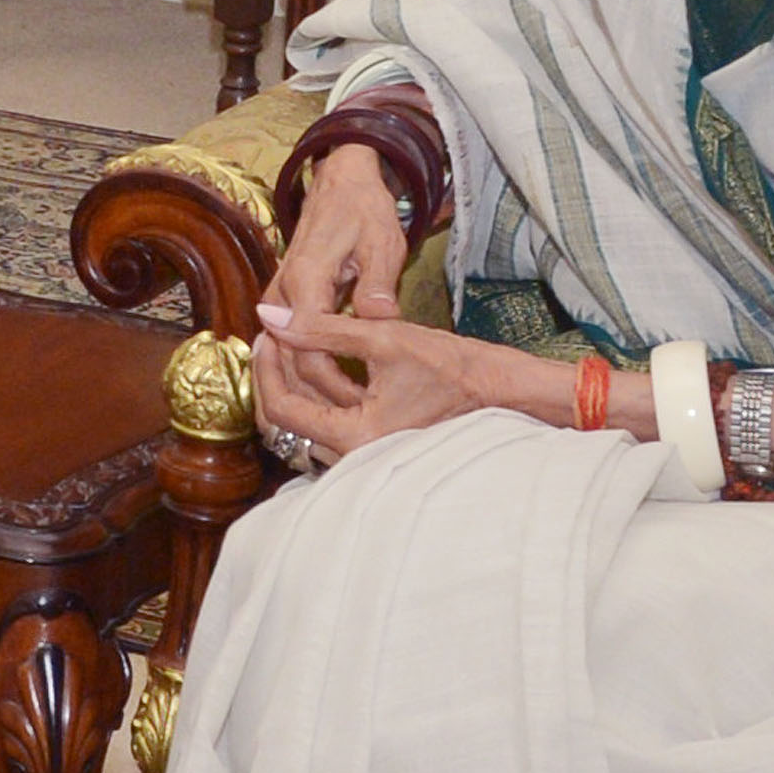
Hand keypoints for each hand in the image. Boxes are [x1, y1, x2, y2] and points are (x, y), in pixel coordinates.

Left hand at [251, 297, 569, 468]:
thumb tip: (269, 315)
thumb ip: (322, 328)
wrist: (506, 392)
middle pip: (289, 420)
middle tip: (275, 332)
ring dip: (295, 381)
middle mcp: (355, 458)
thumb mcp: (384, 338)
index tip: (267, 331)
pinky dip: (318, 392)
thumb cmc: (456, 367)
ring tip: (294, 339)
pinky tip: (320, 358)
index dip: (267, 367)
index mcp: (355, 439)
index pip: (282, 408)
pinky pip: (330, 421)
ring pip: (307, 421)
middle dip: (276, 373)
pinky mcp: (374, 444)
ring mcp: (365, 454)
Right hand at [259, 147, 410, 423]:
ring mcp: (277, 298)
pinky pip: (285, 346)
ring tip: (344, 415)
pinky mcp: (282, 301)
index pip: (308, 348)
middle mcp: (282, 293)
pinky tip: (331, 392)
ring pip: (281, 358)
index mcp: (306, 280)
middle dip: (317, 395)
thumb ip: (378, 284)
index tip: (363, 400)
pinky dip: (303, 371)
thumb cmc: (364, 212)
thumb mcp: (383, 243)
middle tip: (356, 419)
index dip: (332, 382)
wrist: (339, 184)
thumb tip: (379, 315)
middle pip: (288, 361)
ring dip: (307, 389)